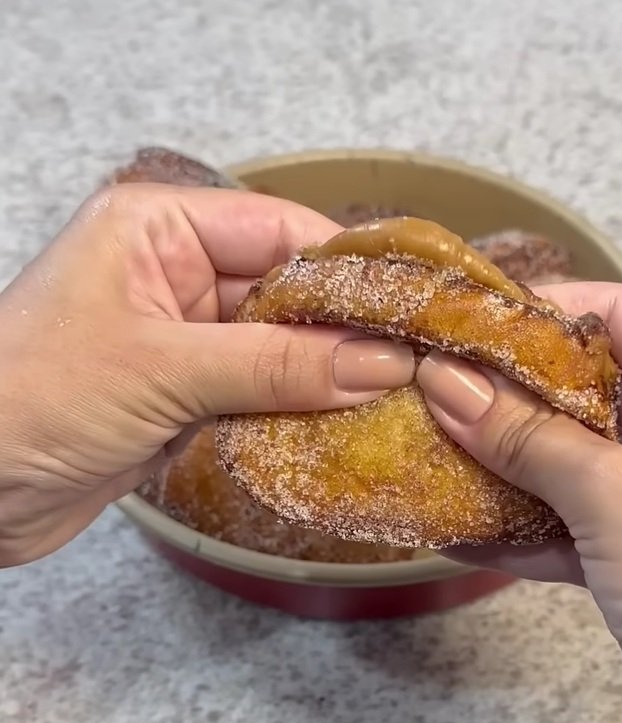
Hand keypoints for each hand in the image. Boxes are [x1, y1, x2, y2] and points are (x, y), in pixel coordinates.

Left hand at [0, 184, 413, 565]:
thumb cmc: (31, 399)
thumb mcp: (165, 370)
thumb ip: (277, 364)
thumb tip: (378, 361)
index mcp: (158, 229)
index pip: (277, 229)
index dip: (346, 267)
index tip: (410, 302)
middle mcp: (175, 273)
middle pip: (285, 290)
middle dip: (344, 329)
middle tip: (415, 359)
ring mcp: (183, 337)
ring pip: (278, 346)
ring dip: (327, 375)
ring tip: (396, 396)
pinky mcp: (186, 393)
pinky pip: (260, 391)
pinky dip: (298, 409)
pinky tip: (344, 425)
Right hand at [417, 283, 621, 722]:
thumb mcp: (607, 491)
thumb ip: (520, 433)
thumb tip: (443, 384)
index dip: (541, 314)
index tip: (465, 322)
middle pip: (603, 383)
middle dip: (520, 395)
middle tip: (442, 387)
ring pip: (591, 451)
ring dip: (520, 459)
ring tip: (442, 446)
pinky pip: (592, 510)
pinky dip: (539, 518)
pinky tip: (471, 524)